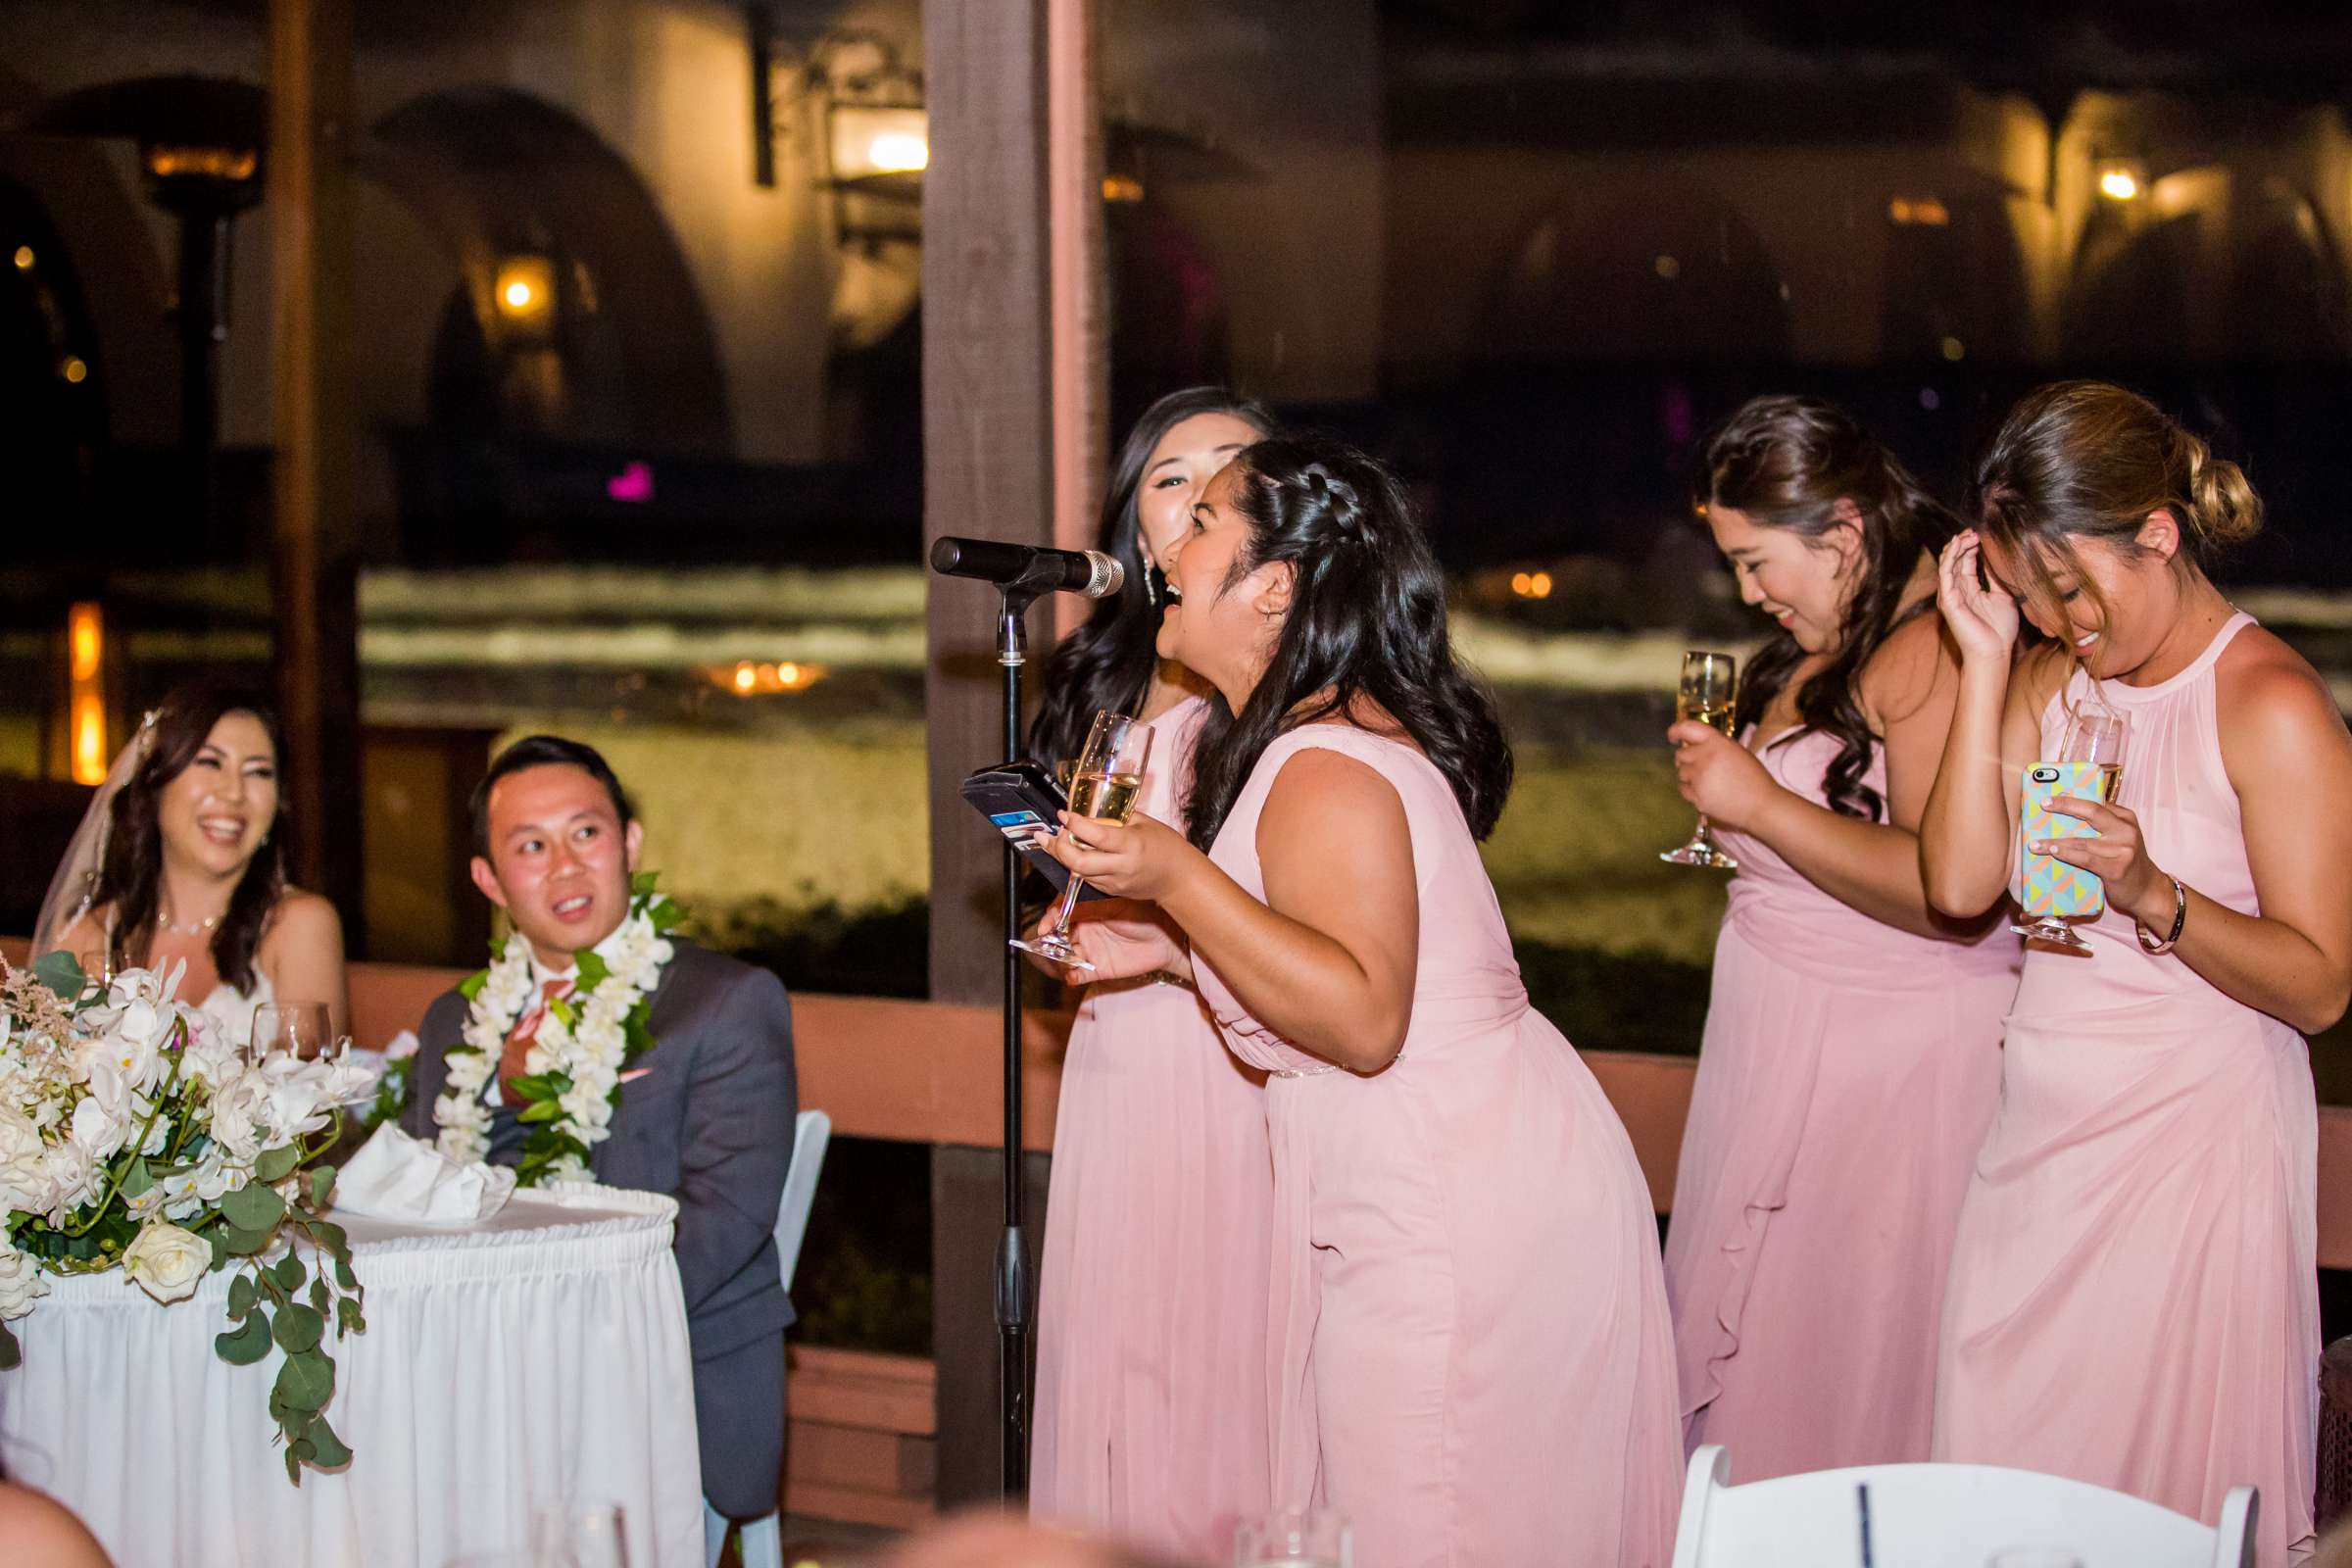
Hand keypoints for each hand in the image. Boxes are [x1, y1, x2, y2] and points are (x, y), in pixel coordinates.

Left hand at [1040, 809, 1193, 904]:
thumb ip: (1116, 816)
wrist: (1178, 878)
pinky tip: (1070, 852)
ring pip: (1077, 873)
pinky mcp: (1111, 891)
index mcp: (1131, 845)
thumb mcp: (1144, 822)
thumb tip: (1090, 808)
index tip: (1065, 814)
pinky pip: (1086, 879)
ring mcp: (1115, 882)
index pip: (1096, 836)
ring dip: (1062, 856)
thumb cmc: (1165, 846)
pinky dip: (1075, 865)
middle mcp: (1121, 866)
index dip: (1075, 824)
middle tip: (1057, 832)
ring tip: (1054, 840)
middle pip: (1078, 863)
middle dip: (1060, 847)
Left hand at [1668, 720, 1780, 833]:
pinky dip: (1691, 790)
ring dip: (1689, 775)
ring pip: (1681, 772)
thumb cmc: (1753, 777)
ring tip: (1708, 781)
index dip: (1676, 731)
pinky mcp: (1697, 797)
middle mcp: (1705, 757)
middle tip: (1700, 766)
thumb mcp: (1736, 751)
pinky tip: (1706, 792)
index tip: (1672, 737)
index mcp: (1717, 743)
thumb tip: (1692, 745)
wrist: (1762, 805)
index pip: (1687, 728)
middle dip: (1687, 759)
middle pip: (1681, 754)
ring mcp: (1699, 778)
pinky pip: (1683, 789)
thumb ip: (1714, 745)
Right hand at [1937, 531, 2020, 666]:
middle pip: (1954, 559)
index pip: (1965, 562)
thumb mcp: (2003, 596)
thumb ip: (1997, 579)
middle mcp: (1956, 591)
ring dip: (1956, 547)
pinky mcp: (1949, 601)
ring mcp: (1950, 596)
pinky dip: (1950, 558)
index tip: (1982, 534)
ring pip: (1947, 564)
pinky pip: (1946, 575)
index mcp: (1969, 589)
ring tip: (1968, 535)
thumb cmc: (1999, 630)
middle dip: (1963, 543)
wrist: (1994, 653)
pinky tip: (1957, 545)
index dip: (1971, 546)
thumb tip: (1998, 559)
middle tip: (1974, 531)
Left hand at [2037, 796, 2170, 927]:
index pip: (2096, 802)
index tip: (2051, 795)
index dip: (2072, 797)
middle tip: (2043, 803)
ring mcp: (2123, 849)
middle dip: (2065, 805)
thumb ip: (2099, 828)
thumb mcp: (2118, 839)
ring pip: (2082, 840)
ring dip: (2054, 841)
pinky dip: (2066, 854)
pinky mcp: (2116, 868)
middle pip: (2091, 811)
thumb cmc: (2125, 863)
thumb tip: (2060, 820)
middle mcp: (2126, 830)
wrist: (2147, 890)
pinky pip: (2085, 858)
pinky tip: (2053, 851)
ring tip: (2034, 843)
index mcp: (2125, 818)